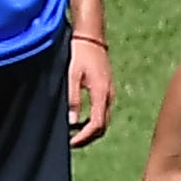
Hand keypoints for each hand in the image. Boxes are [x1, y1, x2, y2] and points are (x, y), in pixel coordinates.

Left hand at [66, 32, 115, 148]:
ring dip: (90, 130)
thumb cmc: (79, 53)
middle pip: (102, 126)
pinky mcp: (106, 90)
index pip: (96, 124)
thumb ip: (72, 98)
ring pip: (103, 120)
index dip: (84, 137)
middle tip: (71, 143)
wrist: (91, 36)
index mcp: (101, 94)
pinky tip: (80, 120)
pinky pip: (102, 112)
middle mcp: (109, 96)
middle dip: (88, 138)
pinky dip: (92, 121)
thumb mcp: (71, 75)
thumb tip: (72, 122)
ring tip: (74, 134)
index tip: (71, 143)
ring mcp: (110, 93)